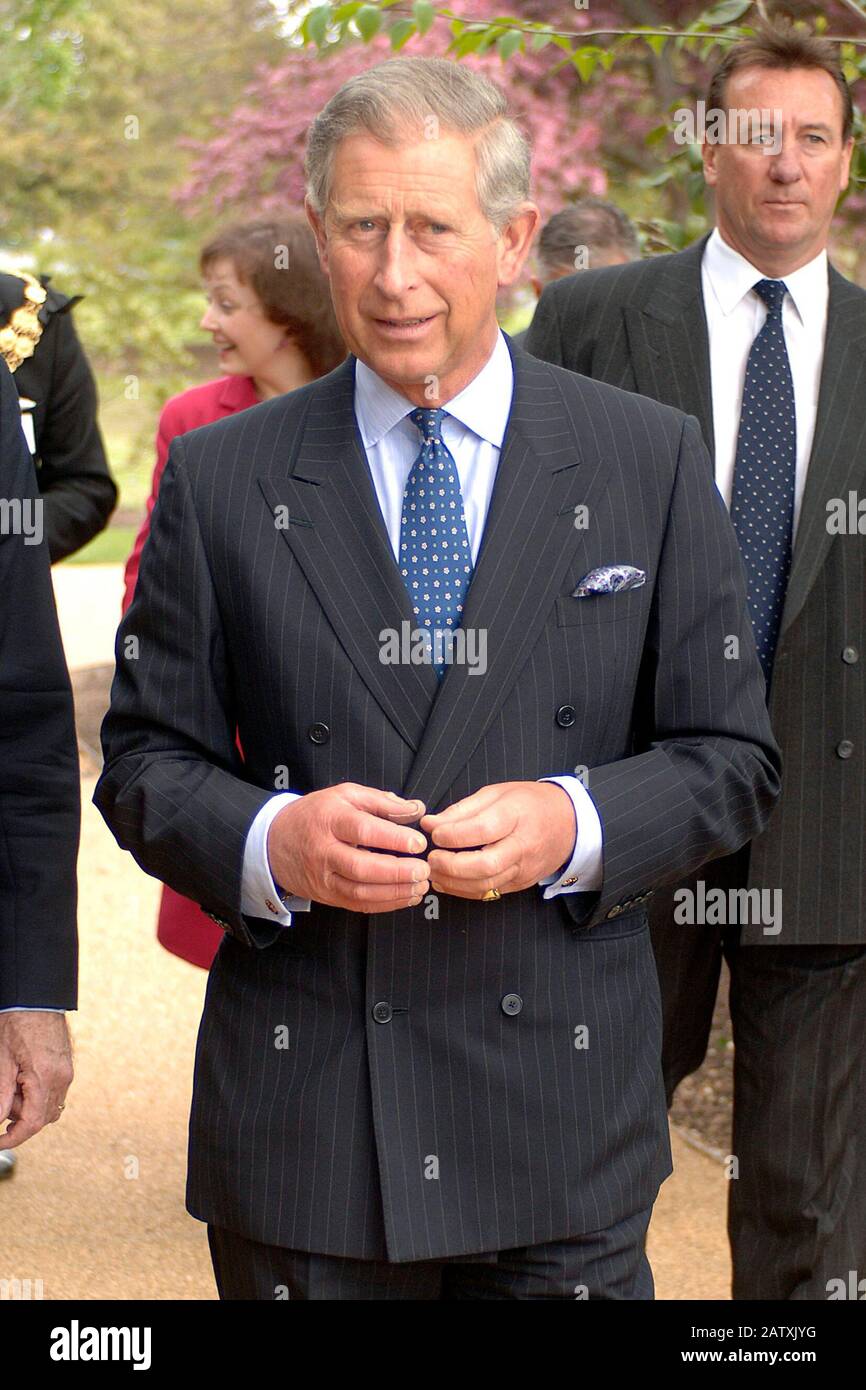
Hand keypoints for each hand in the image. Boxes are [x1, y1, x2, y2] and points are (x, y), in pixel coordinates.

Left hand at [0, 1011, 73, 1148]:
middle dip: (20, 1117)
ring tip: (12, 1083)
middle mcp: (62, 1077)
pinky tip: (23, 1077)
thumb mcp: (2, 1062)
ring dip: (28, 1105)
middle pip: (43, 1117)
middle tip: (3, 1098)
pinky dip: (37, 1094)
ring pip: (49, 1106)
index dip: (14, 1138)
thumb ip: (1, 1096)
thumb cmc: (17, 1024)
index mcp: (46, 1077)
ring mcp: (66, 1071)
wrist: (36, 998)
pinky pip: (53, 1091)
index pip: (33, 1123)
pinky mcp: (66, 1066)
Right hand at [267, 783, 429, 912]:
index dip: (393, 838)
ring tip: (420, 885)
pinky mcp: (326, 896)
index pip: (363, 830)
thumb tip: (416, 810)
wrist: (274, 841)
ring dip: (394, 892)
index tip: (419, 842)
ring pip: (359, 892)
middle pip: (361, 867)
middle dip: (397, 872)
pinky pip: (357, 905)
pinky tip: (406, 896)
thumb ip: (382, 801)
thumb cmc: (316, 814)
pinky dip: (385, 904)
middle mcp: (323, 851)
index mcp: (329, 819)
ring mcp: (323, 877)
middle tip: (423, 869)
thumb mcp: (345, 795)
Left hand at [422, 781, 575, 900]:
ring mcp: (524, 869)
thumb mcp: (497, 793)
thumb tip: (430, 824)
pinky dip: (464, 890)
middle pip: (485, 865)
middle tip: (431, 858)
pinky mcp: (521, 884)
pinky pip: (489, 892)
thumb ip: (462, 810)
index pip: (482, 830)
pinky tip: (447, 881)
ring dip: (453, 882)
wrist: (569, 824)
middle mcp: (523, 845)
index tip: (434, 833)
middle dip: (451, 865)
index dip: (452, 835)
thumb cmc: (529, 804)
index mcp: (517, 815)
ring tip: (433, 871)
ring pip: (485, 885)